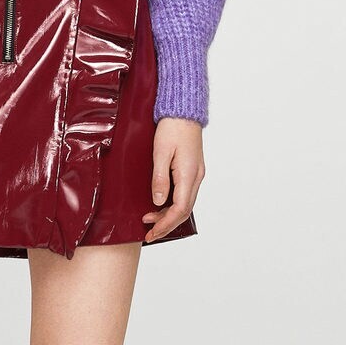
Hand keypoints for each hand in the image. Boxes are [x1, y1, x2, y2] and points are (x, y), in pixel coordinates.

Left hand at [141, 117, 204, 242]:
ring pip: (185, 203)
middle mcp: (196, 177)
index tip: (151, 232)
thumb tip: (157, 202)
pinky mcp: (193, 170)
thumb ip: (160, 179)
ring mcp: (196, 174)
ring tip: (150, 220)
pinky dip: (173, 204)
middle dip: (166, 224)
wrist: (184, 111)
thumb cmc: (172, 128)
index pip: (179, 209)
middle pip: (184, 211)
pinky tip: (161, 205)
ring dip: (169, 215)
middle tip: (149, 233)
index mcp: (189, 175)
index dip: (165, 224)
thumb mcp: (161, 153)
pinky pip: (185, 194)